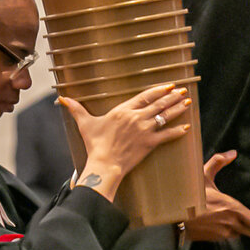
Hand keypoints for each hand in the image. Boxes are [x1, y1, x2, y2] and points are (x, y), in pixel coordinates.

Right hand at [59, 83, 190, 199]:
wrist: (104, 164)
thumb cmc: (95, 145)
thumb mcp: (85, 124)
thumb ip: (76, 109)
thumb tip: (62, 98)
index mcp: (123, 110)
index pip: (145, 96)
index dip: (158, 90)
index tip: (168, 85)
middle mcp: (136, 118)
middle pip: (158, 104)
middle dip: (172, 97)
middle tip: (182, 91)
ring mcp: (144, 131)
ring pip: (164, 116)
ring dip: (177, 109)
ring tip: (186, 102)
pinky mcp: (148, 144)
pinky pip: (166, 136)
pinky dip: (177, 131)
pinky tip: (186, 128)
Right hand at [183, 153, 249, 242]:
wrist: (172, 213)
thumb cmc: (189, 193)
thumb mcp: (203, 174)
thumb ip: (219, 162)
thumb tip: (233, 153)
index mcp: (232, 208)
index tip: (248, 213)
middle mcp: (230, 223)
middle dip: (248, 226)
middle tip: (242, 218)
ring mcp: (221, 233)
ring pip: (238, 236)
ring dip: (236, 230)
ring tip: (226, 219)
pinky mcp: (211, 240)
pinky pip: (224, 239)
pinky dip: (223, 233)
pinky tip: (215, 224)